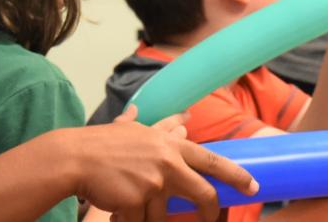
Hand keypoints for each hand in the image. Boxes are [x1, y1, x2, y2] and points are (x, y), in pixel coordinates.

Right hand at [68, 104, 257, 221]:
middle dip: (210, 212)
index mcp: (172, 146)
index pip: (212, 160)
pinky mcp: (136, 200)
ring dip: (148, 218)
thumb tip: (186, 117)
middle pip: (202, 194)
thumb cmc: (105, 145)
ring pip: (162, 216)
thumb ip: (166, 127)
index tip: (253, 186)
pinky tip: (116, 212)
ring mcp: (153, 182)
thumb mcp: (140, 131)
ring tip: (129, 205)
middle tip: (211, 221)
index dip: (235, 175)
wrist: (75, 158)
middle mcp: (168, 162)